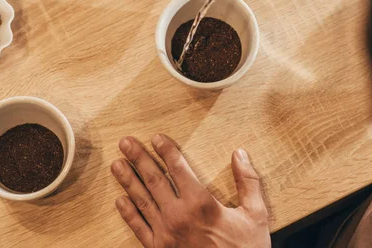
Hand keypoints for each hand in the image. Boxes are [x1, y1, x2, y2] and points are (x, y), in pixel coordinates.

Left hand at [111, 135, 270, 247]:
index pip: (178, 169)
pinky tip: (120, 200)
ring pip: (142, 201)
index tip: (156, 138)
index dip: (166, 151)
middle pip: (154, 180)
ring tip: (117, 164)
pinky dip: (127, 213)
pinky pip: (138, 228)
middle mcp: (179, 216)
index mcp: (201, 204)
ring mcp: (165, 234)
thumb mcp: (255, 214)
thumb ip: (248, 182)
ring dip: (128, 180)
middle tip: (125, 143)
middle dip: (139, 159)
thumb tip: (239, 154)